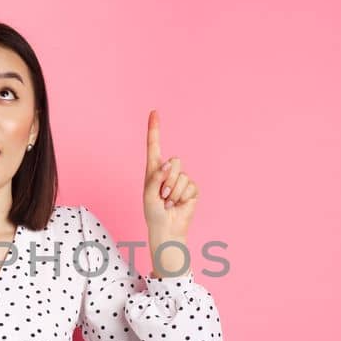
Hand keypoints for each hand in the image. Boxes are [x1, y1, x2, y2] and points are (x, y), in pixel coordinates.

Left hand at [142, 109, 197, 242]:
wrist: (167, 228)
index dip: (154, 128)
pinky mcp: (192, 189)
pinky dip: (182, 197)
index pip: (154, 145)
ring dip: (173, 192)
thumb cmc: (154, 213)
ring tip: (169, 202)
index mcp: (153, 170)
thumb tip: (168, 164)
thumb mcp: (148, 194)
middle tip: (163, 196)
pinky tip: (178, 204)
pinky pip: (190, 186)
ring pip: (182, 175)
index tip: (154, 112)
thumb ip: (156, 177)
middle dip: (168, 180)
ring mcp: (181, 179)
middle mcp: (168, 171)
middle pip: (174, 161)